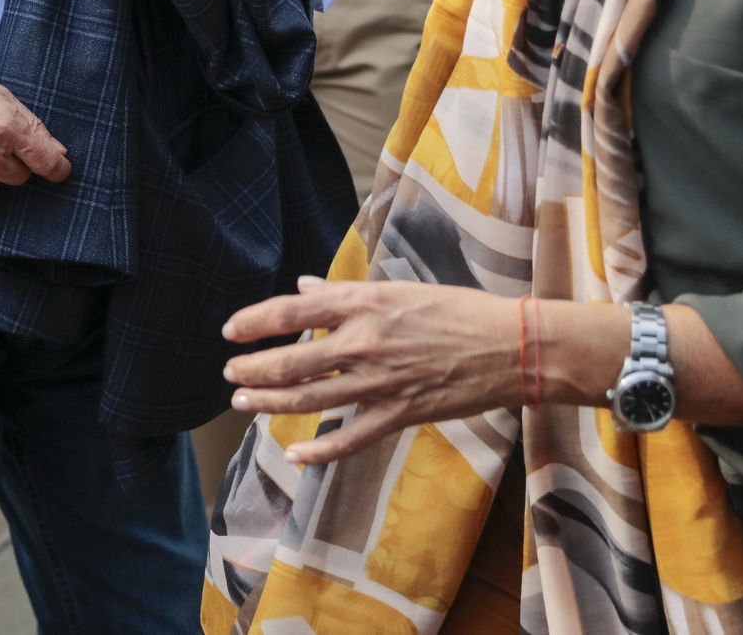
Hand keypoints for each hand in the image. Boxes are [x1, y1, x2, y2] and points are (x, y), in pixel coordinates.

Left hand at [221, 276, 518, 465]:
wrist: (512, 346)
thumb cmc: (458, 310)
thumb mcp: (399, 289)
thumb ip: (346, 292)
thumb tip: (305, 287)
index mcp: (363, 304)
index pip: (292, 311)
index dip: (254, 321)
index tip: (230, 331)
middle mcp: (364, 342)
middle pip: (291, 361)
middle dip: (253, 370)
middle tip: (230, 375)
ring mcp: (380, 382)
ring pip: (311, 398)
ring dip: (270, 403)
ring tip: (242, 404)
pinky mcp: (401, 413)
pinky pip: (351, 438)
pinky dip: (320, 450)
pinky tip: (294, 455)